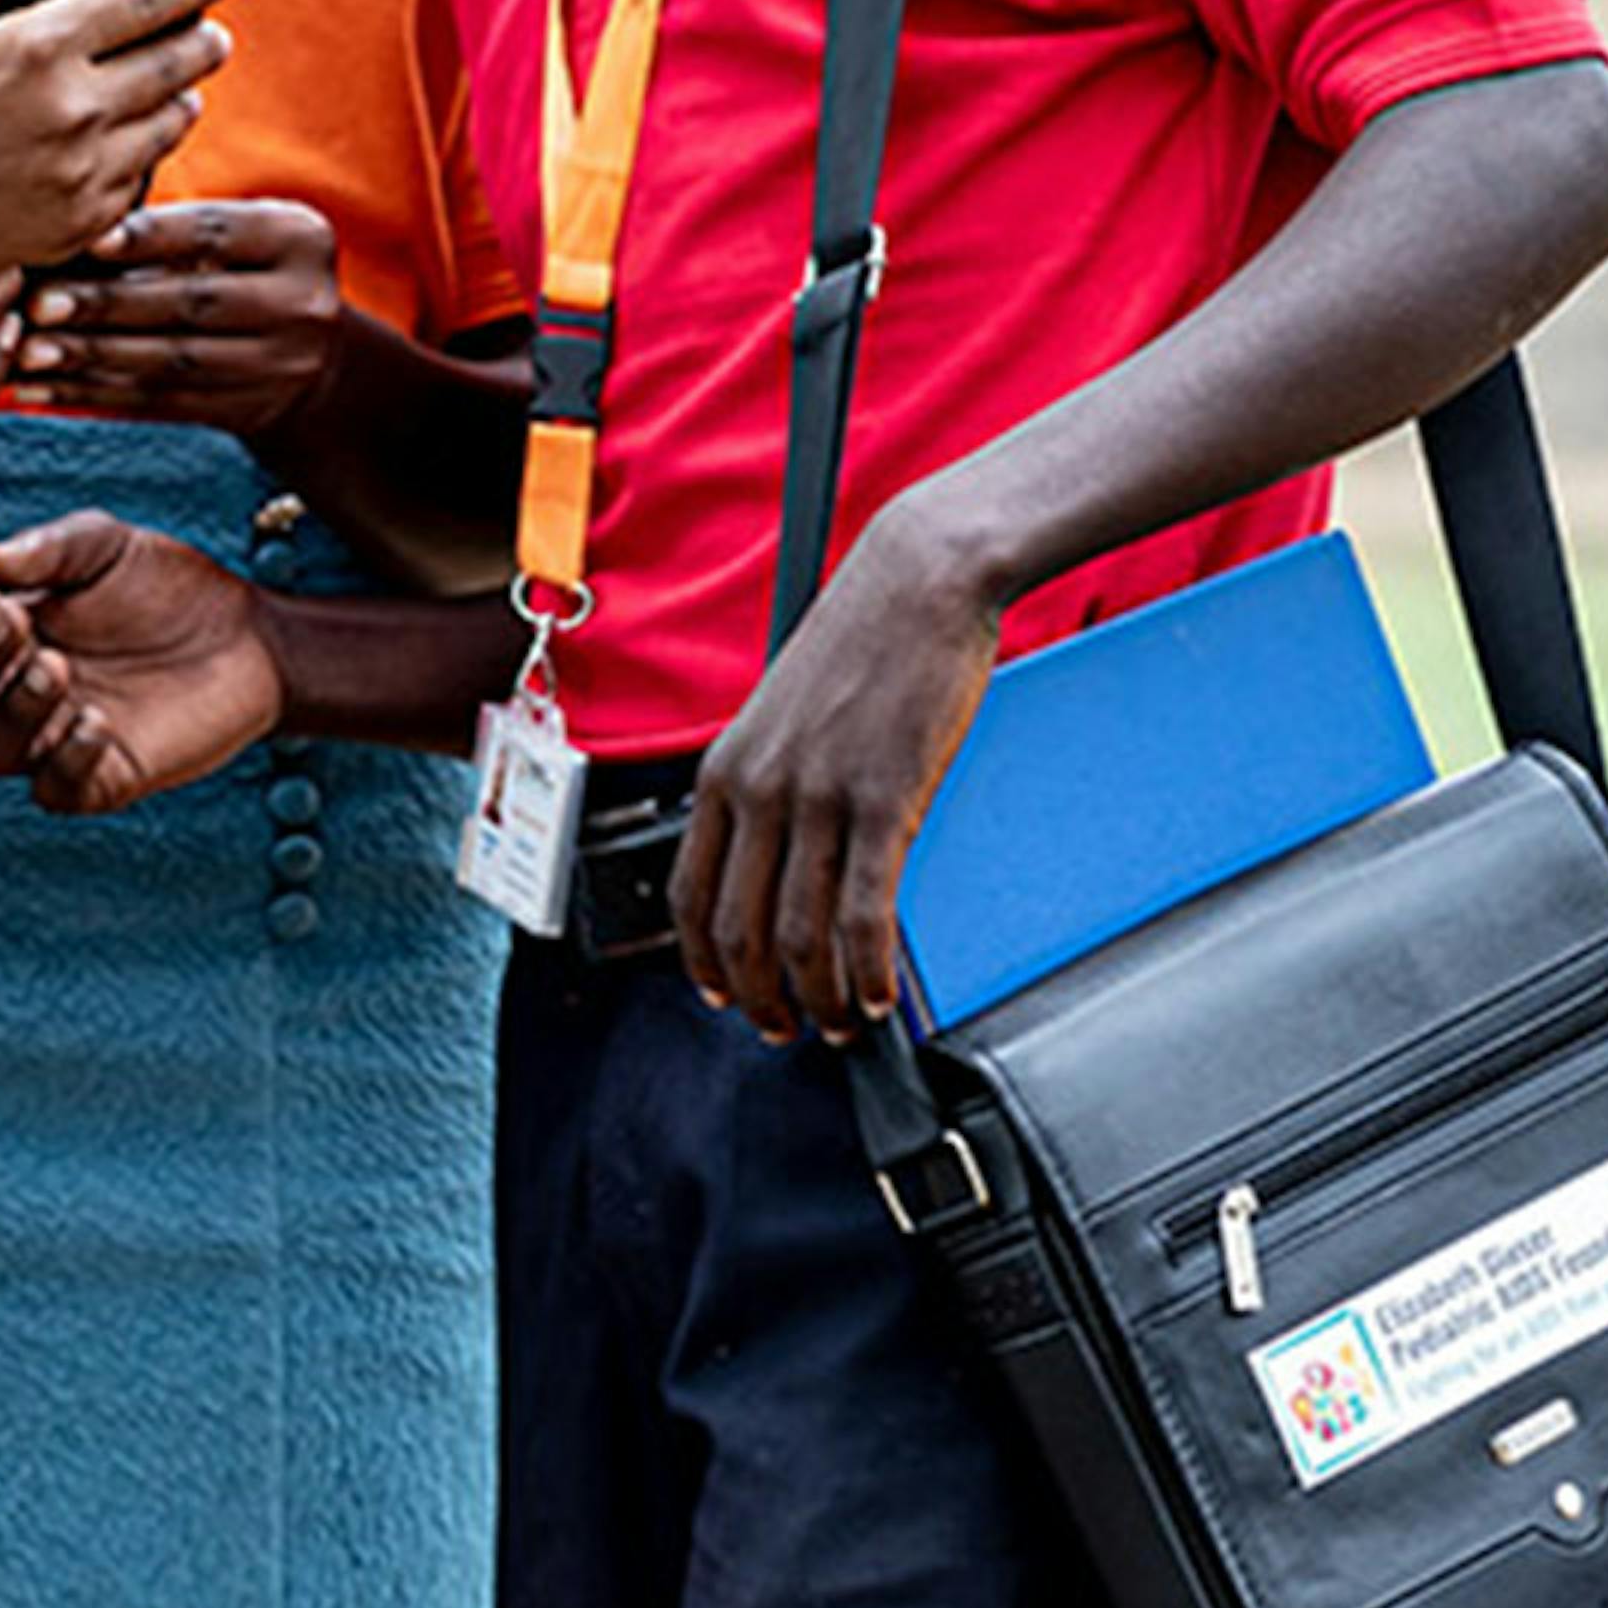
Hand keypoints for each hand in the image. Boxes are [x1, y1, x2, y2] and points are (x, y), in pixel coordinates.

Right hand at [0, 0, 231, 290]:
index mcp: (39, 45)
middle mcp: (72, 109)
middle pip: (178, 61)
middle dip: (204, 40)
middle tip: (211, 31)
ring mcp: (81, 172)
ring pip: (172, 122)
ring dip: (184, 98)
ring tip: (177, 86)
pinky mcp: (80, 223)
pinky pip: (144, 179)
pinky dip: (147, 154)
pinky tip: (133, 142)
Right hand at [0, 514, 286, 813]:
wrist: (250, 633)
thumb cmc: (166, 587)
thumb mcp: (108, 547)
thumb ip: (50, 549)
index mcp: (2, 630)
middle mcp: (14, 689)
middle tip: (13, 620)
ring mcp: (54, 737)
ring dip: (10, 711)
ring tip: (57, 669)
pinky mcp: (102, 776)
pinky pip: (55, 791)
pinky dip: (65, 762)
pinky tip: (96, 721)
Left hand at [9, 201, 341, 432]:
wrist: (314, 360)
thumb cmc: (247, 269)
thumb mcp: (242, 235)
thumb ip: (178, 229)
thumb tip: (72, 229)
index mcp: (301, 239)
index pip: (217, 234)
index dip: (151, 236)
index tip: (89, 240)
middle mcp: (302, 303)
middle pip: (191, 302)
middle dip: (106, 303)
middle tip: (36, 303)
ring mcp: (281, 365)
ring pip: (170, 360)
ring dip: (90, 356)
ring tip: (28, 351)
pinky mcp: (245, 410)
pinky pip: (159, 402)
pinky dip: (94, 395)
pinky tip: (42, 391)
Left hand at [668, 513, 999, 1043]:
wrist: (918, 580)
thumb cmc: (864, 637)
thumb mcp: (785, 713)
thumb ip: (772, 780)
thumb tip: (782, 852)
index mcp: (726, 770)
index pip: (689, 895)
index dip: (703, 962)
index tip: (726, 994)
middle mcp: (759, 790)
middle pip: (738, 933)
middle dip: (762, 999)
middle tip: (788, 1028)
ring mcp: (818, 798)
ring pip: (799, 937)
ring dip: (818, 999)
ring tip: (840, 1025)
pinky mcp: (882, 799)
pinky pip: (866, 913)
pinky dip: (867, 970)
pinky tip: (880, 995)